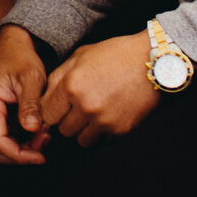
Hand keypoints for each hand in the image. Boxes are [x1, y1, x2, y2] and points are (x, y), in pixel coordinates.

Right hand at [0, 25, 51, 164]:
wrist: (14, 44)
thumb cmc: (18, 56)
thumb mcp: (30, 78)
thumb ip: (30, 105)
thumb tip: (32, 128)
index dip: (19, 155)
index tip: (39, 156)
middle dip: (24, 152)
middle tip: (45, 142)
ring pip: (4, 143)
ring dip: (25, 145)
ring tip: (44, 133)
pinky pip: (7, 134)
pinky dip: (23, 138)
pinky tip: (38, 129)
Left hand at [37, 31, 159, 145]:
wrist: (152, 62)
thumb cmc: (115, 54)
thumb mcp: (80, 56)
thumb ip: (58, 78)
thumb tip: (44, 98)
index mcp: (72, 85)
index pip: (47, 114)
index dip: (51, 111)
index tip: (58, 108)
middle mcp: (86, 106)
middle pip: (63, 130)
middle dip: (67, 121)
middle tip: (77, 109)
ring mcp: (104, 121)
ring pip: (81, 140)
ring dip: (83, 130)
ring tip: (92, 114)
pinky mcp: (120, 130)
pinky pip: (101, 141)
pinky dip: (101, 133)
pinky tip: (107, 115)